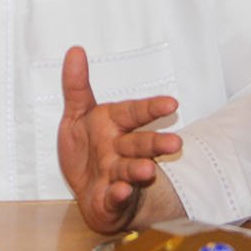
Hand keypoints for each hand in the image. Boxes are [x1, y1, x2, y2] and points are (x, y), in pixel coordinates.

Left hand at [57, 45, 182, 233]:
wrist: (89, 190)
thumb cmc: (88, 148)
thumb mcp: (77, 114)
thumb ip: (76, 85)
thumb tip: (74, 50)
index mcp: (114, 125)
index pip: (135, 113)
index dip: (152, 108)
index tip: (172, 104)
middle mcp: (120, 150)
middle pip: (140, 144)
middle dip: (157, 144)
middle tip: (176, 144)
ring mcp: (117, 176)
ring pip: (131, 171)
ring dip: (139, 170)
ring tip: (148, 170)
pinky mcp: (110, 200)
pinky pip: (114, 197)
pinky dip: (118, 195)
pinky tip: (121, 191)